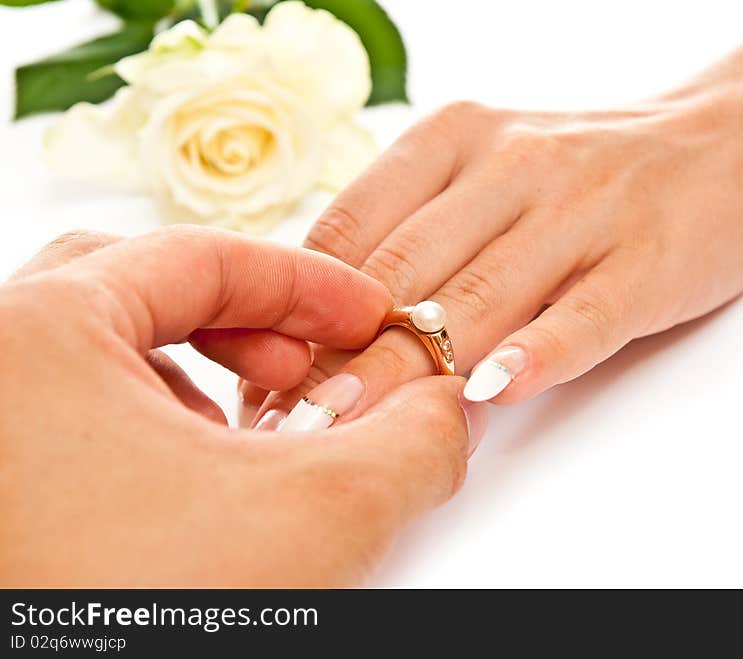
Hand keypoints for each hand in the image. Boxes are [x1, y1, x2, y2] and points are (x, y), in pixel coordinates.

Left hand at [0, 227, 484, 586]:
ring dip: (192, 382)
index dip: (304, 282)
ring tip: (252, 440)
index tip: (365, 315)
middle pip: (133, 291)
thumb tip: (449, 407)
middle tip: (305, 369)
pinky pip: (65, 421)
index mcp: (34, 333)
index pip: (196, 258)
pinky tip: (189, 497)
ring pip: (96, 360)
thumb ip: (413, 442)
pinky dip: (143, 433)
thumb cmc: (138, 620)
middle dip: (242, 326)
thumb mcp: (318, 517)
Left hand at [247, 94, 742, 426]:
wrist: (726, 137)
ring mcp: (583, 210)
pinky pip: (581, 316)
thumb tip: (320, 324)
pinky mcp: (647, 259)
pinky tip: (491, 394)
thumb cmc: (584, 171)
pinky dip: (534, 356)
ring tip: (354, 435)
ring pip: (479, 300)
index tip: (265, 379)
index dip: (296, 314)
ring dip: (409, 375)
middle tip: (287, 427)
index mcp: (453, 138)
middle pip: (400, 276)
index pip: (350, 234)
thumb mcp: (486, 171)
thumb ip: (413, 231)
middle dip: (335, 361)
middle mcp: (511, 164)